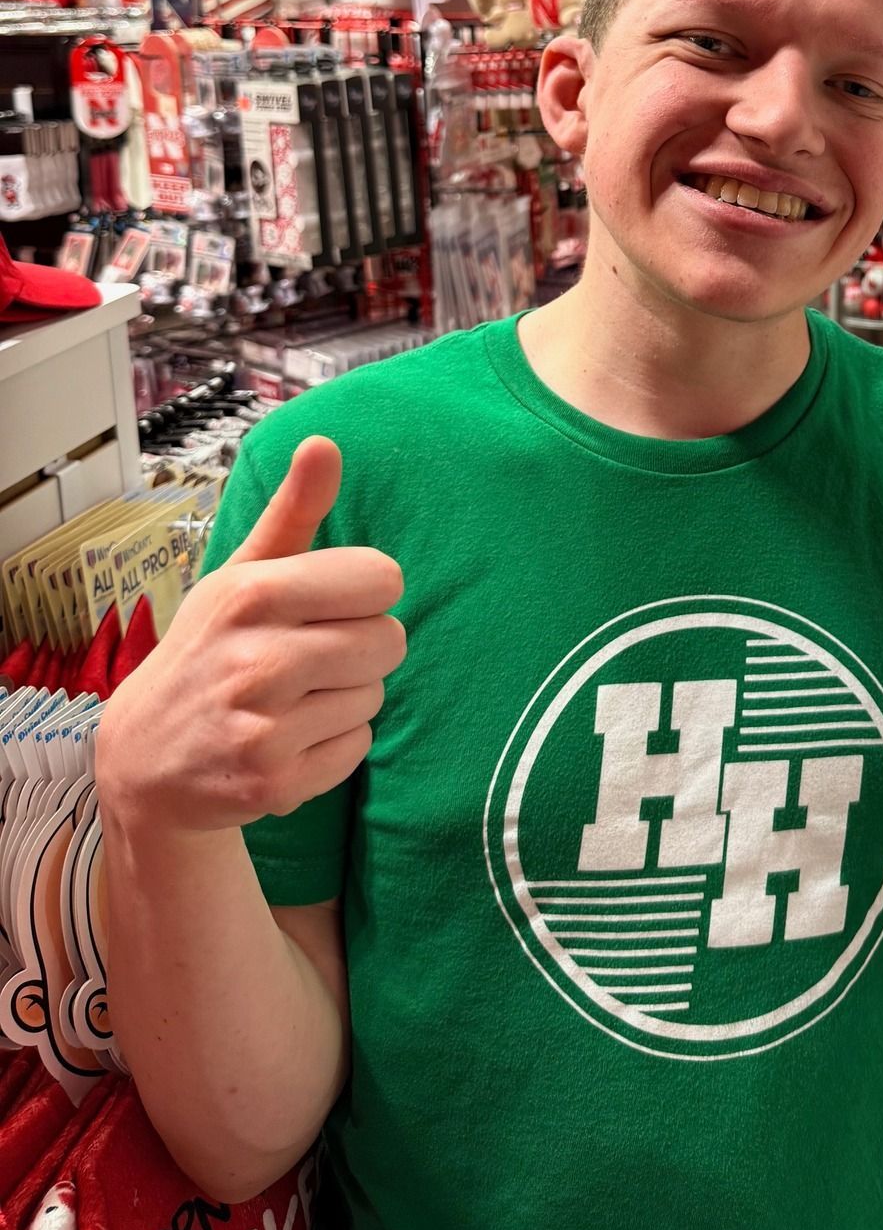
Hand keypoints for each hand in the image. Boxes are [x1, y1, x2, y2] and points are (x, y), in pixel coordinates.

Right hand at [96, 438, 405, 835]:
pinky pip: (358, 747)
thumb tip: (325, 442)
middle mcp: (255, 661)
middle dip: (362, 646)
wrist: (145, 758)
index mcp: (252, 595)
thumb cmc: (210, 648)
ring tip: (292, 697)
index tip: (331, 603)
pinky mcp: (273, 786)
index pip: (382, 578)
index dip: (365, 592)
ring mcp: (262, 730)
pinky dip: (335, 744)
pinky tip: (289, 738)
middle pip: (389, 640)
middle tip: (312, 655)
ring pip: (376, 695)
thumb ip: (294, 511)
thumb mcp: (241, 573)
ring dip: (347, 696)